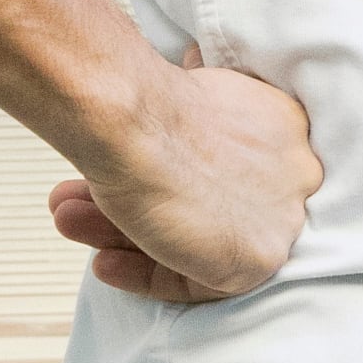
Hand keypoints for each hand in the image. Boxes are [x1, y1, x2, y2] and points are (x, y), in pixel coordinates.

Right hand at [49, 52, 323, 303]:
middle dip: (138, 205)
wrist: (134, 122)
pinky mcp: (259, 257)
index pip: (228, 165)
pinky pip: (200, 280)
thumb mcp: (180, 93)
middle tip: (81, 201)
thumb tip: (185, 83)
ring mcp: (281, 216)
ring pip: (199, 238)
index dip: (170, 175)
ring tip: (68, 219)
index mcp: (282, 124)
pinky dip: (146, 273)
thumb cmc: (145, 103)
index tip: (127, 173)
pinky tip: (103, 263)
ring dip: (124, 233)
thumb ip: (192, 118)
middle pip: (210, 204)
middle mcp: (294, 170)